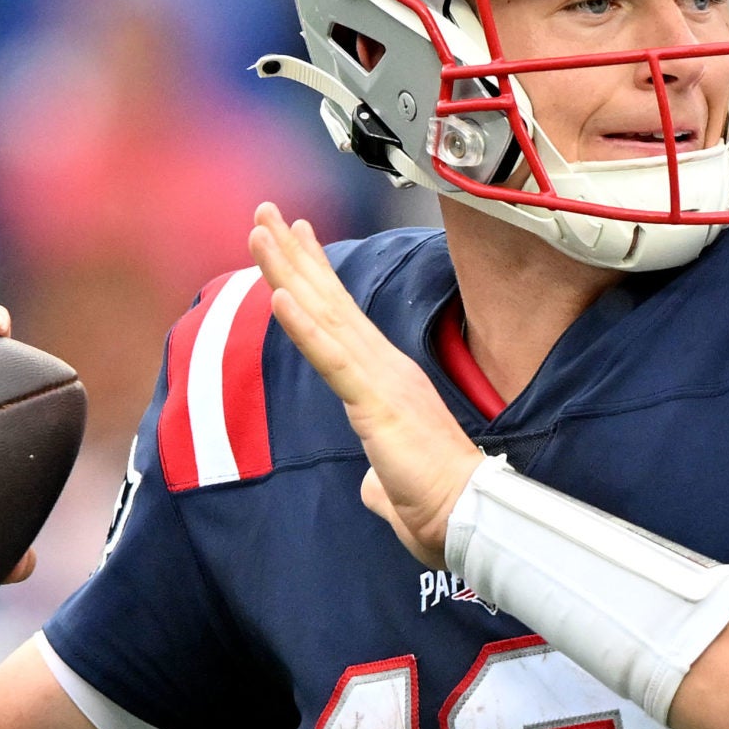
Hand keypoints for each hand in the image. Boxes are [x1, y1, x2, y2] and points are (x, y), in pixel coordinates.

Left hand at [249, 203, 480, 568]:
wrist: (470, 518)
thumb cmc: (439, 505)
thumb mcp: (394, 487)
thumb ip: (378, 480)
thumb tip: (369, 489)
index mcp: (387, 379)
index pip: (342, 317)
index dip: (315, 273)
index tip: (294, 234)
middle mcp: (384, 366)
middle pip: (329, 300)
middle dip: (292, 253)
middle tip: (263, 211)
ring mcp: (381, 379)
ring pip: (325, 316)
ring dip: (287, 271)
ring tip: (259, 231)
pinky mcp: (377, 403)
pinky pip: (333, 360)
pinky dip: (304, 327)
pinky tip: (278, 297)